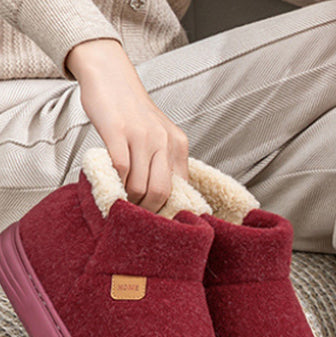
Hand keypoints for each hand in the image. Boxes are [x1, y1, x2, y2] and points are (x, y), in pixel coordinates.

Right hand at [66, 38, 188, 211]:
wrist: (110, 74)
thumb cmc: (131, 110)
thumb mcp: (158, 134)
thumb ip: (164, 162)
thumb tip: (164, 199)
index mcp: (177, 144)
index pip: (180, 189)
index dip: (167, 209)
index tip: (156, 218)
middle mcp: (163, 139)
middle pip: (161, 192)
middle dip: (147, 208)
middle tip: (135, 211)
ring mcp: (140, 135)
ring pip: (140, 185)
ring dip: (129, 198)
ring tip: (122, 197)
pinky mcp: (117, 131)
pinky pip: (121, 169)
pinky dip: (116, 182)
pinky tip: (112, 183)